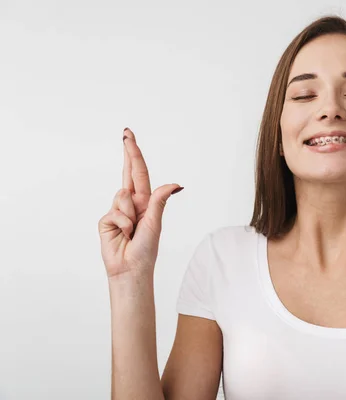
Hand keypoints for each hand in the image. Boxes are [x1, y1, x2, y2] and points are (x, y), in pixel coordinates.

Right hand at [98, 128, 182, 278]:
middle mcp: (132, 203)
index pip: (139, 173)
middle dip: (127, 153)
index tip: (129, 136)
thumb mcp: (155, 223)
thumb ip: (159, 201)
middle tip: (126, 133)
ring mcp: (117, 210)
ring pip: (122, 196)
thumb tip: (175, 184)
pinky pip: (115, 212)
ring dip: (130, 213)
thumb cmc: (146, 249)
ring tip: (133, 229)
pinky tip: (123, 234)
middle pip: (128, 173)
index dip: (134, 154)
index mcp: (146, 201)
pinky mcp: (106, 220)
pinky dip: (122, 223)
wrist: (131, 268)